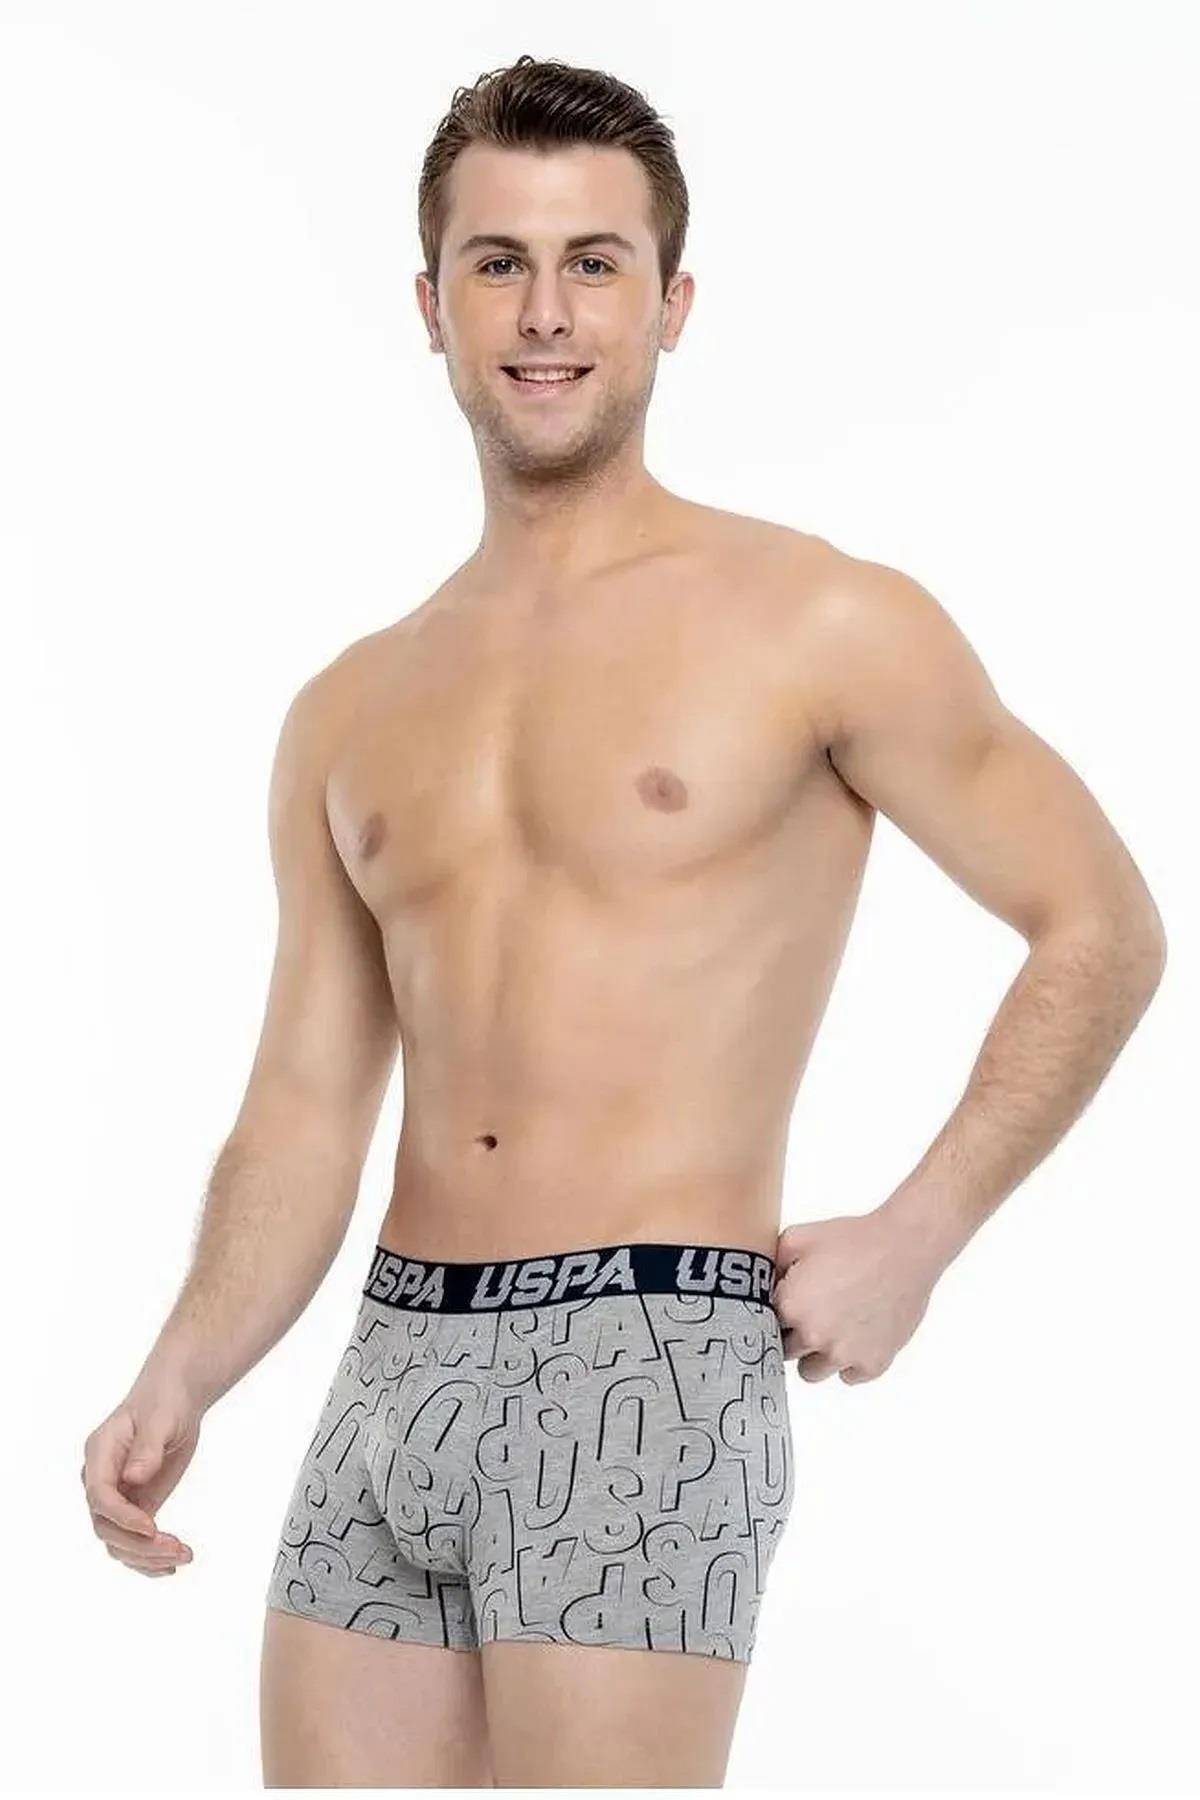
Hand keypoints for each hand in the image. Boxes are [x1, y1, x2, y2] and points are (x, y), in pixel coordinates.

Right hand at [81, 1377, 200, 1575]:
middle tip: (177, 1548)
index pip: (99, 1496)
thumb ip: (147, 1447)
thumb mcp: (161, 1418)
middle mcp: (101, 1480)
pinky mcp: (133, 1508)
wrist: (172, 1400)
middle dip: (138, 1544)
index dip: (122, 1516)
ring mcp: (116, 1498)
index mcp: (99, 1454)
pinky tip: (171, 1567)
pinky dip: (148, 1559)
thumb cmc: (164, 1402)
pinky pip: (131, 1542)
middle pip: (105, 1527)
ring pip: (117, 1542)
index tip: (152, 1528)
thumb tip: (134, 1478)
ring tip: (183, 1556)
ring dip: (147, 1557)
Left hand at [772, 1207, 942, 1383]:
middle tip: (811, 1314)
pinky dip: (850, 1362)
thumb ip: (769, 1263)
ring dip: (817, 1355)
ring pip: (812, 1372)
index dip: (775, 1316)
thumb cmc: (854, 1239)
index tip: (786, 1308)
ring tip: (832, 1327)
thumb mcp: (798, 1237)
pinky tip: (856, 1335)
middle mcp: (813, 1336)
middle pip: (784, 1352)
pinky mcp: (873, 1363)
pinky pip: (849, 1377)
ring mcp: (844, 1354)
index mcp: (790, 1306)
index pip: (763, 1326)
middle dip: (793, 1335)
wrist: (905, 1247)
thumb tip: (756, 1283)